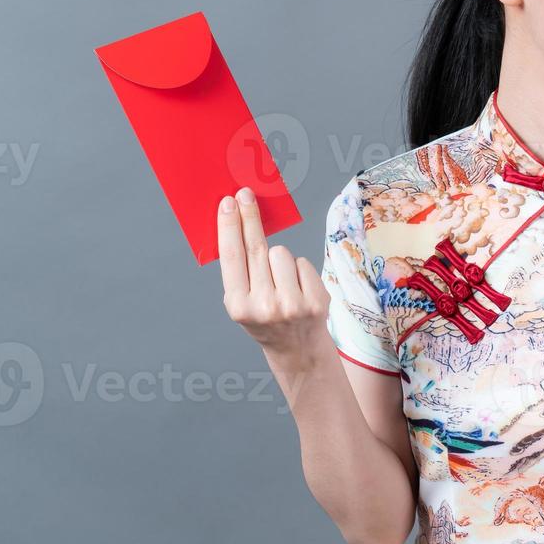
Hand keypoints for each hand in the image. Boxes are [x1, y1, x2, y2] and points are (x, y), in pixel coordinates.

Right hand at [217, 186, 329, 361]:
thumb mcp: (242, 301)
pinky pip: (303, 263)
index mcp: (238, 305)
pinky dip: (299, 270)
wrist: (296, 349)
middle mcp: (264, 306)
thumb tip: (237, 223)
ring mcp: (292, 305)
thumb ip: (238, 270)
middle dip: (249, 218)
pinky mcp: (316, 301)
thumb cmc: (264, 317)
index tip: (228, 202)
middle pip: (257, 248)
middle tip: (245, 194)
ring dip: (280, 260)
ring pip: (282, 253)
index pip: (232, 257)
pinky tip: (297, 288)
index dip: (230, 226)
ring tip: (281, 282)